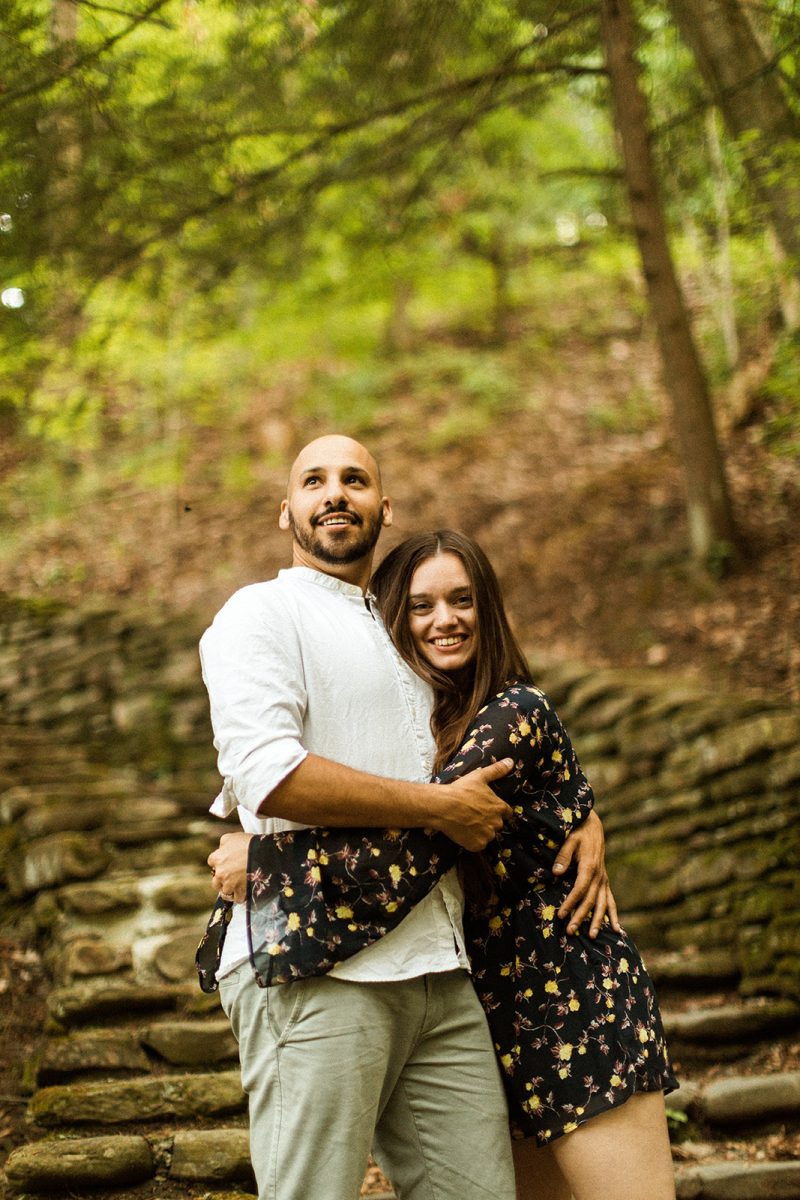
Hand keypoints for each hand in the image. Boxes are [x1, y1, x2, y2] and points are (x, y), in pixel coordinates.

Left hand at [208, 831, 251, 903]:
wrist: (264, 853)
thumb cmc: (249, 843)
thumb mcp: (232, 837)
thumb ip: (223, 844)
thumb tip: (221, 849)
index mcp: (216, 858)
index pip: (212, 862)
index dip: (220, 863)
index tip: (228, 862)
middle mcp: (220, 873)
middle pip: (215, 881)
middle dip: (222, 879)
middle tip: (232, 876)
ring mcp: (229, 884)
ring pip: (225, 892)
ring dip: (231, 889)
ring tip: (239, 885)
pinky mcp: (240, 892)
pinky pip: (237, 899)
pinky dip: (241, 896)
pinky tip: (244, 891)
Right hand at [434, 759, 513, 850]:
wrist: (443, 806)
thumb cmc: (461, 790)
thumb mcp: (479, 776)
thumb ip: (497, 770)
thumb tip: (511, 761)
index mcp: (499, 807)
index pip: (507, 812)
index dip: (498, 810)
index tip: (488, 808)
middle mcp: (496, 823)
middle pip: (497, 824)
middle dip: (489, 821)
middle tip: (474, 815)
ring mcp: (487, 835)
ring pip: (488, 835)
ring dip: (481, 831)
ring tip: (467, 823)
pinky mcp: (477, 845)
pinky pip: (478, 845)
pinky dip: (472, 841)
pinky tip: (463, 832)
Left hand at [553, 810, 620, 936]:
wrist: (592, 827)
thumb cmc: (578, 833)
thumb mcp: (569, 840)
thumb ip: (563, 856)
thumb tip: (556, 872)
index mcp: (590, 866)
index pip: (580, 889)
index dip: (571, 902)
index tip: (561, 914)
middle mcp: (599, 876)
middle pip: (591, 900)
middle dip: (581, 917)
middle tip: (570, 931)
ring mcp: (604, 880)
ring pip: (602, 904)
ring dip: (597, 920)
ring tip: (591, 936)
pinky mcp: (605, 882)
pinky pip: (611, 901)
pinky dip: (613, 915)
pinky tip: (615, 929)